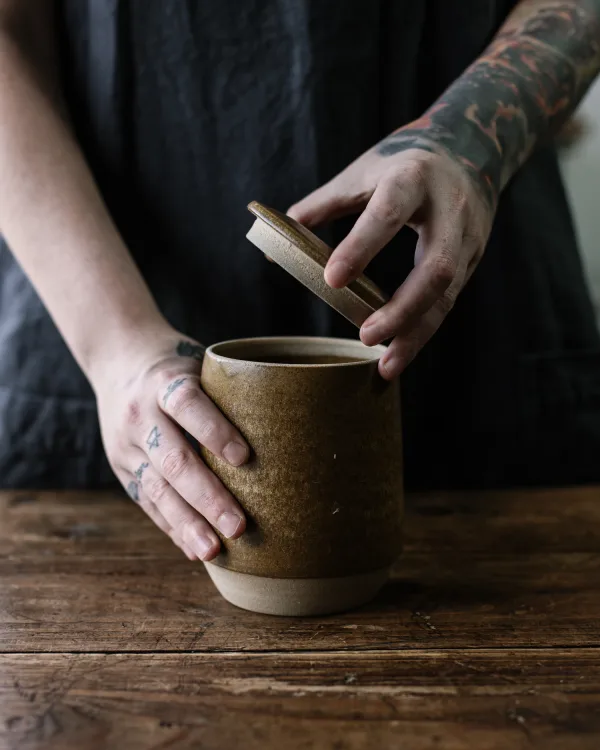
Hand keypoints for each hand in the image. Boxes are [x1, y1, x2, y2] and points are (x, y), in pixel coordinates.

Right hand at [93, 326, 248, 560]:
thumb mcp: (200, 365)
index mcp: (165, 381)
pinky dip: (171, 526)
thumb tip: (286, 433)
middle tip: (238, 526)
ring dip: (187, 523)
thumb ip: (229, 395)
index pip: (188, 404)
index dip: (215, 430)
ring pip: (156, 489)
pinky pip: (147, 502)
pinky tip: (194, 548)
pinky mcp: (122, 467)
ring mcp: (126, 444)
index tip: (244, 458)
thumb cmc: (179, 366)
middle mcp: (141, 414)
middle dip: (207, 497)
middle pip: (173, 459)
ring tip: (213, 551)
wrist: (118, 359)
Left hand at [288, 132, 494, 378]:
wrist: (473, 148)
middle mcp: (448, 210)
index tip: (332, 280)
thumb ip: (322, 205)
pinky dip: (423, 330)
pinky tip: (399, 353)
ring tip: (386, 366)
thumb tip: (274, 245)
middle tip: (365, 337)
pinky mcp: (472, 260)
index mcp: (412, 178)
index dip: (361, 247)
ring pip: (447, 294)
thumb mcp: (363, 171)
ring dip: (416, 333)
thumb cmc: (404, 161)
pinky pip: (448, 302)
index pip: (387, 214)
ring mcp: (467, 238)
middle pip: (434, 267)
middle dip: (402, 308)